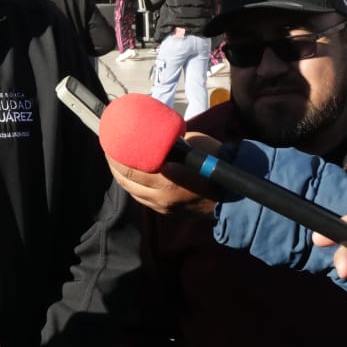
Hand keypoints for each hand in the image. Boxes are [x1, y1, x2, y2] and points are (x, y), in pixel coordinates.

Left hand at [105, 131, 222, 215]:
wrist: (237, 193)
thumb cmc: (216, 161)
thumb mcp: (192, 144)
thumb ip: (170, 144)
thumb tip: (154, 134)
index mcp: (165, 180)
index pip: (129, 168)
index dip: (115, 155)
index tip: (109, 141)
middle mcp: (160, 197)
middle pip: (126, 181)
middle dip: (114, 164)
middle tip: (110, 148)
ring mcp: (163, 207)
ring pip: (132, 192)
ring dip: (122, 176)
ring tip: (117, 161)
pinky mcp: (167, 212)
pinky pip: (143, 198)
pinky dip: (134, 186)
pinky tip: (131, 175)